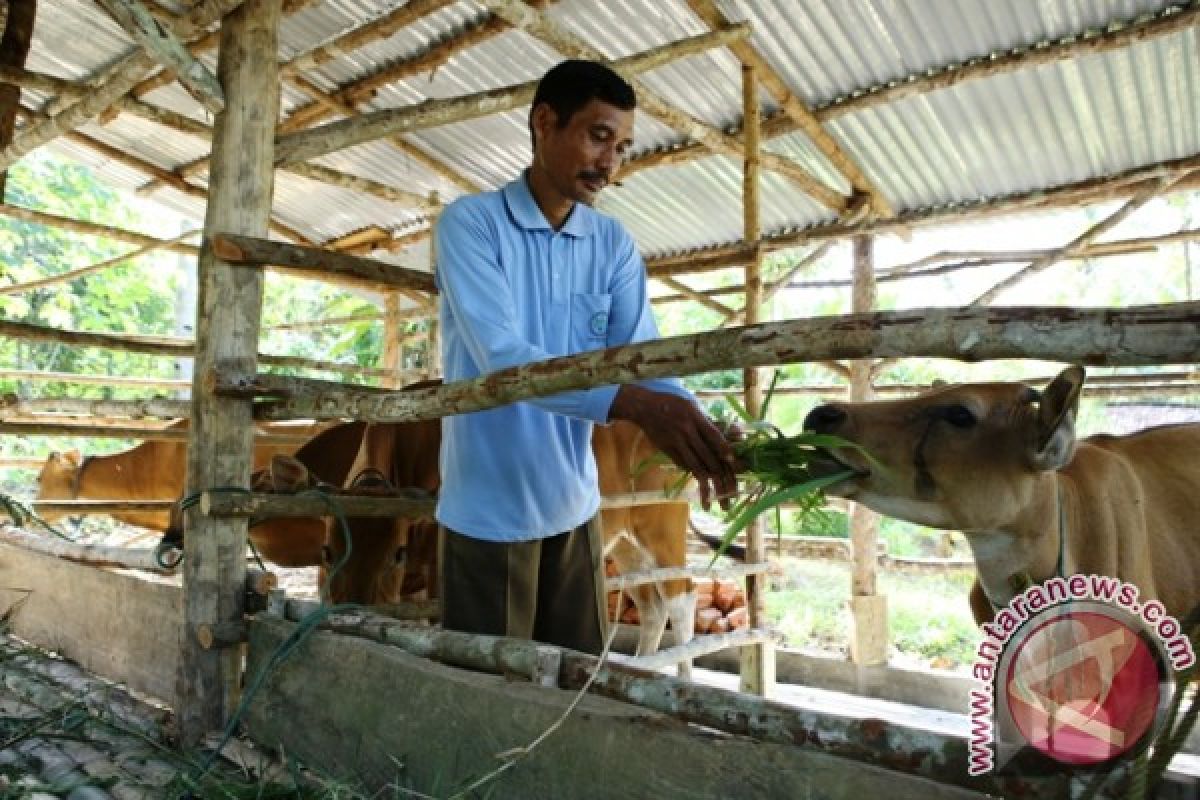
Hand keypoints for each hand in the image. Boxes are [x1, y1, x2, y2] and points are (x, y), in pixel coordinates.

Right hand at [609, 385, 738, 510]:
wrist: (645, 407)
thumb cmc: (673, 404)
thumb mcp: (692, 405)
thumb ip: (709, 421)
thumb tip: (735, 433)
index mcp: (696, 417)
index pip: (715, 437)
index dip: (727, 452)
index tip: (738, 466)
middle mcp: (687, 431)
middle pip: (707, 457)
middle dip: (721, 477)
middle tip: (731, 493)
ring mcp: (676, 442)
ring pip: (695, 466)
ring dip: (705, 485)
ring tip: (712, 500)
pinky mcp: (667, 450)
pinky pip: (683, 465)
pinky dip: (693, 473)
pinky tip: (700, 486)